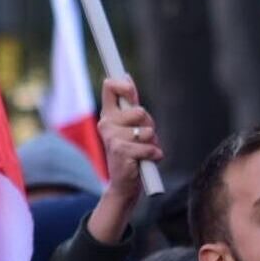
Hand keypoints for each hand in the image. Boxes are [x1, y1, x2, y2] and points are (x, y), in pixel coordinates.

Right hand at [85, 76, 163, 244]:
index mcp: (109, 115)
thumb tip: (126, 76)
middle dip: (149, 124)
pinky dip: (153, 154)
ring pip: (145, 130)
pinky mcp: (119, 151)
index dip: (124, 85)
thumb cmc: (133, 153)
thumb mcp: (133, 126)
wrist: (125, 183)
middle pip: (138, 110)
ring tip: (143, 151)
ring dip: (152, 142)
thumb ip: (130, 105)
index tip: (132, 91)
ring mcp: (111, 137)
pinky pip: (148, 147)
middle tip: (143, 137)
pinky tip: (146, 161)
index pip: (110, 87)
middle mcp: (106, 124)